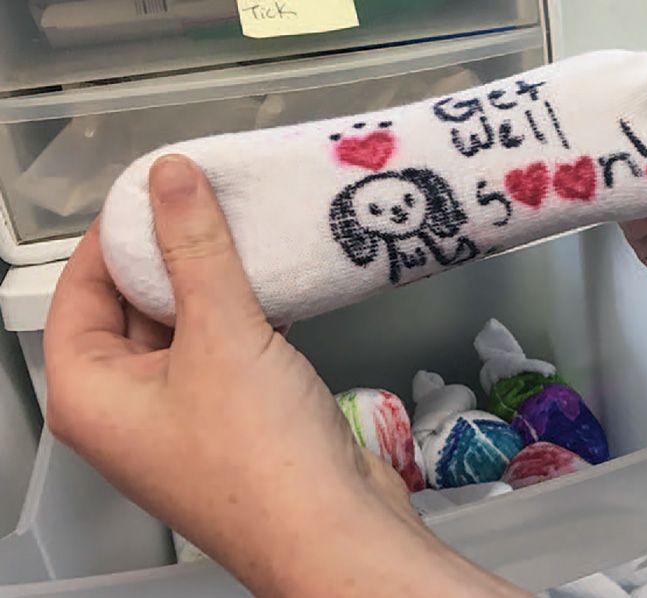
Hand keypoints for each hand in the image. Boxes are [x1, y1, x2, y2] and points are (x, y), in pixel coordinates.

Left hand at [44, 155, 528, 596]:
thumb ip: (194, 248)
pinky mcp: (229, 420)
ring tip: (243, 228)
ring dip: (213, 281)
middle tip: (208, 198)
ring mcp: (180, 416)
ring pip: (184, 327)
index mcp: (91, 391)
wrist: (332, 529)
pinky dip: (242, 314)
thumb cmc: (260, 449)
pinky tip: (273, 282)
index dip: (116, 231)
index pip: (81, 286)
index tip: (158, 185)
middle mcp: (126, 407)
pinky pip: (222, 350)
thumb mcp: (220, 332)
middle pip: (132, 306)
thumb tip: (169, 175)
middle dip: (171, 252)